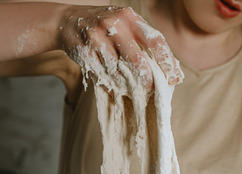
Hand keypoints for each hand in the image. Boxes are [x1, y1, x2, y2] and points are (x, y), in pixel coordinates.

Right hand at [57, 6, 182, 88]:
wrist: (68, 21)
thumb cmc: (105, 27)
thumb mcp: (125, 25)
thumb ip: (144, 41)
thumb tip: (170, 67)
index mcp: (129, 17)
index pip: (155, 39)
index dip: (166, 60)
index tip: (173, 77)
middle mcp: (114, 24)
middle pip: (136, 57)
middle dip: (146, 76)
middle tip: (151, 88)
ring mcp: (97, 37)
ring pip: (117, 69)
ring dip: (125, 82)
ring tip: (129, 86)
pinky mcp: (84, 50)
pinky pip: (102, 73)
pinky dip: (110, 81)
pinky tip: (112, 82)